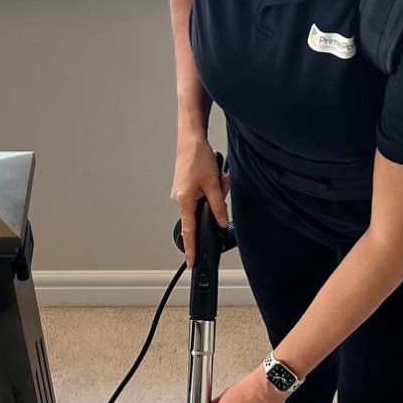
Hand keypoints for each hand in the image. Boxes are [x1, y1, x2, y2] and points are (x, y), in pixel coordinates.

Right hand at [171, 130, 229, 264]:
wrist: (191, 140)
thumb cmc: (197, 158)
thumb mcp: (213, 185)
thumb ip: (219, 207)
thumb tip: (223, 222)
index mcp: (184, 201)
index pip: (189, 232)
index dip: (191, 249)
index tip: (191, 262)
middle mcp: (179, 200)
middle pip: (202, 214)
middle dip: (215, 204)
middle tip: (221, 184)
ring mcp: (181, 194)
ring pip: (203, 204)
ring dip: (214, 193)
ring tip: (218, 177)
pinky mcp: (185, 188)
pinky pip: (200, 195)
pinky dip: (210, 189)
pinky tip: (214, 176)